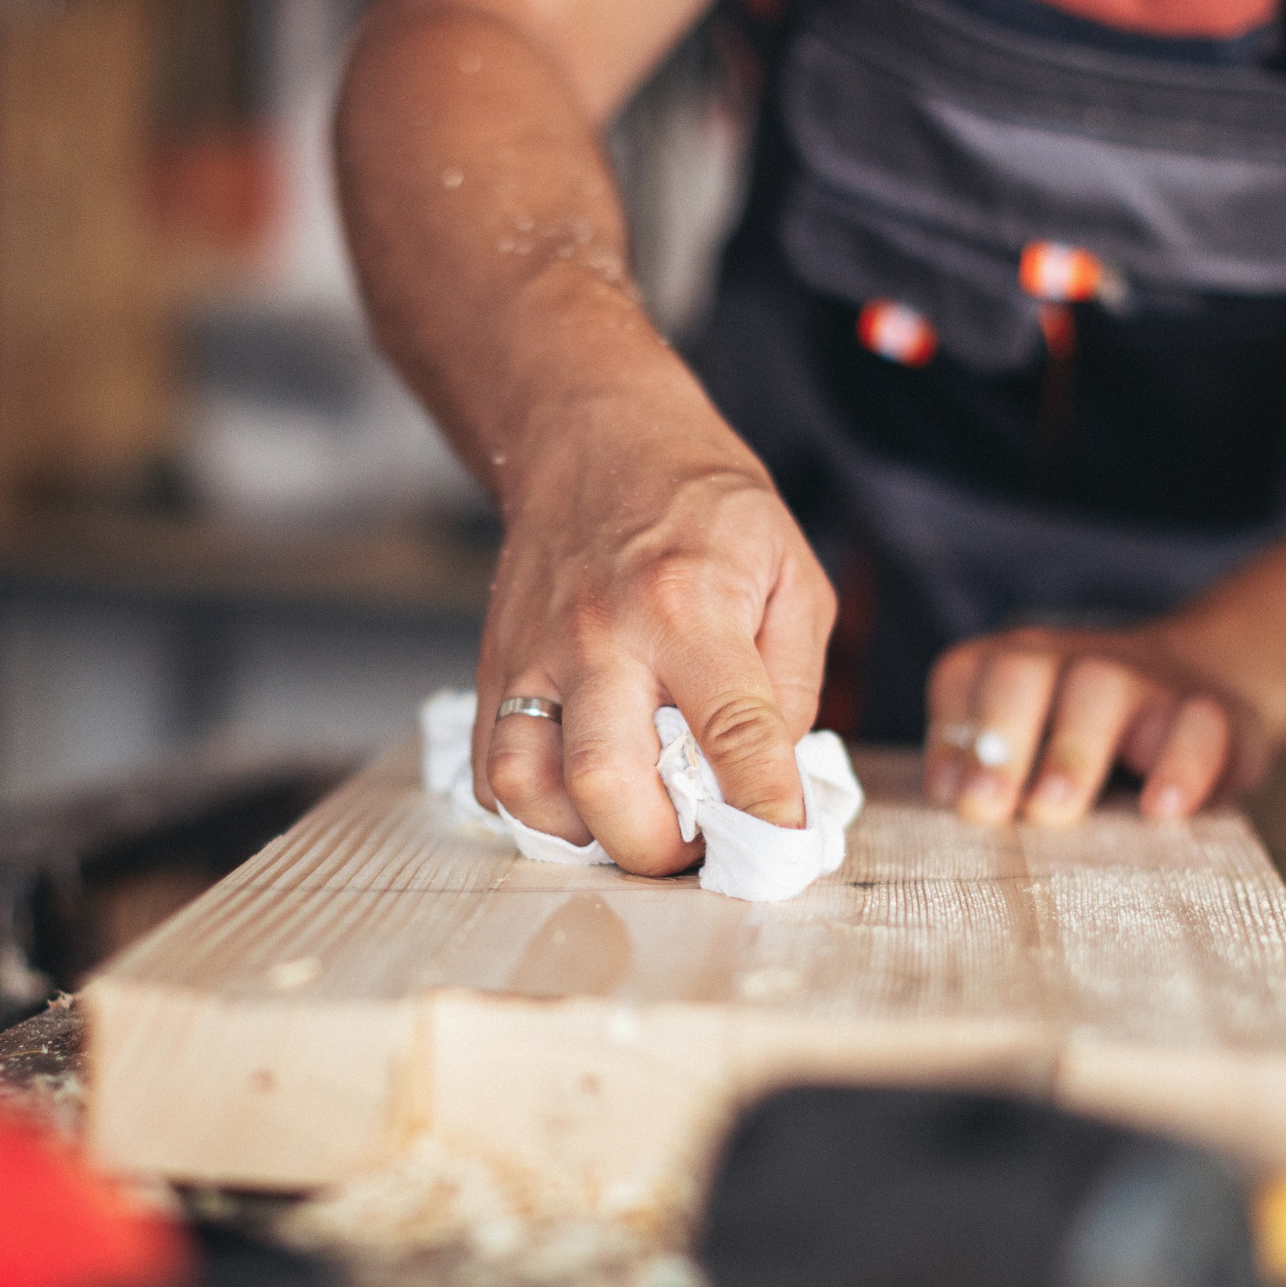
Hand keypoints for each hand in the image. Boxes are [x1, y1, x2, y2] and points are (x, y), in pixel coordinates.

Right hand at [473, 410, 835, 874]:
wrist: (595, 436)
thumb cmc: (703, 506)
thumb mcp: (791, 571)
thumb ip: (793, 682)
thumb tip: (772, 780)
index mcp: (687, 606)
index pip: (733, 733)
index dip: (766, 809)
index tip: (783, 846)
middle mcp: (600, 636)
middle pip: (606, 783)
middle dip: (659, 850)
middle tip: (698, 847)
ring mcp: (534, 655)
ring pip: (528, 788)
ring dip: (587, 836)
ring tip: (637, 825)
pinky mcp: (494, 668)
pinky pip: (492, 772)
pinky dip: (535, 809)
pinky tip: (584, 797)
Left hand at [923, 625, 1270, 825]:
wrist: (1204, 696)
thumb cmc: (1090, 749)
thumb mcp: (1036, 759)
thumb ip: (991, 781)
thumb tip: (960, 818)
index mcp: (1014, 667)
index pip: (964, 676)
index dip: (949, 733)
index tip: (951, 797)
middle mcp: (1071, 662)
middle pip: (1020, 672)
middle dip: (999, 737)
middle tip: (985, 808)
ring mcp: (1143, 680)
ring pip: (1102, 689)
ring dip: (1072, 752)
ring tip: (1053, 810)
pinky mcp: (1212, 712)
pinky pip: (1198, 727)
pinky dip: (1179, 767)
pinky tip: (1161, 810)